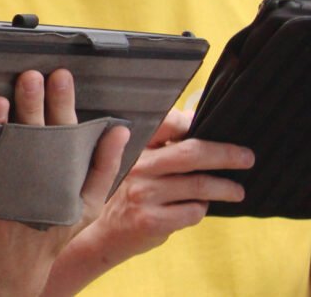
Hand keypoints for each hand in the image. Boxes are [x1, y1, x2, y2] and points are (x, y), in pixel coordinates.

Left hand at [0, 69, 129, 296]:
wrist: (2, 276)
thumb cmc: (45, 235)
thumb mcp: (83, 208)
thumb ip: (102, 168)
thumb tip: (120, 129)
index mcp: (61, 183)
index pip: (64, 134)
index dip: (62, 103)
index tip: (60, 76)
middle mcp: (33, 187)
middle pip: (33, 137)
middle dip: (32, 104)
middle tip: (30, 76)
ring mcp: (0, 196)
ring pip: (0, 151)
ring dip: (0, 124)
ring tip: (1, 99)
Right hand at [65, 109, 250, 267]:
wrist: (104, 233)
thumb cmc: (128, 193)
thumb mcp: (136, 163)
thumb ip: (160, 144)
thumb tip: (193, 117)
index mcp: (134, 147)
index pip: (167, 124)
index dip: (193, 122)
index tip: (217, 126)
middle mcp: (137, 167)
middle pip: (191, 153)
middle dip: (226, 155)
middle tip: (246, 158)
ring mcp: (143, 193)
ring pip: (199, 186)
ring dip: (225, 188)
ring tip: (236, 191)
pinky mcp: (151, 219)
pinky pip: (193, 211)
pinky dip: (201, 209)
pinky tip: (196, 208)